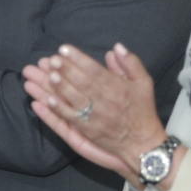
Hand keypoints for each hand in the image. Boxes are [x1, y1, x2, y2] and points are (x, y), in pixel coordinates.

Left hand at [22, 42, 166, 182]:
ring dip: (60, 88)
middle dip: (66, 70)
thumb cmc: (142, 110)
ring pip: (75, 100)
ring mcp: (95, 117)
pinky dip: (59, 110)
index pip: (94, 70)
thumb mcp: (144, 82)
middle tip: (52, 60)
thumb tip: (116, 47)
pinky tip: (47, 101)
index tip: (64, 49)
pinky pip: (71, 119)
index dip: (79, 59)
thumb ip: (131, 63)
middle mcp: (105, 101)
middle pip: (82, 83)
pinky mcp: (88, 131)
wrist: (143, 143)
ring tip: (48, 76)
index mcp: (117, 87)